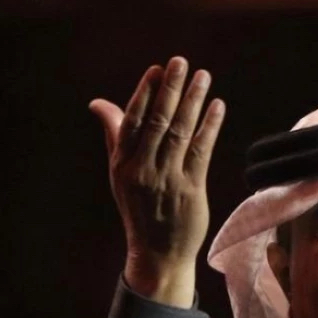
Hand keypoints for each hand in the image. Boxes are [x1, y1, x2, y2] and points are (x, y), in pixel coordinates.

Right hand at [89, 56, 225, 305]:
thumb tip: (100, 103)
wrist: (157, 255)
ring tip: (203, 77)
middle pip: (157, 122)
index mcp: (123, 164)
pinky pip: (201, 152)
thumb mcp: (120, 176)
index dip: (145, 93)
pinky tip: (217, 107)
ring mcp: (168, 181)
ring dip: (193, 102)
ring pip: (180, 133)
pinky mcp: (190, 191)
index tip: (158, 70)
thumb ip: (115, 137)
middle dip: (170, 89)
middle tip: (181, 62)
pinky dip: (210, 127)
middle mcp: (143, 170)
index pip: (133, 121)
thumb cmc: (140, 210)